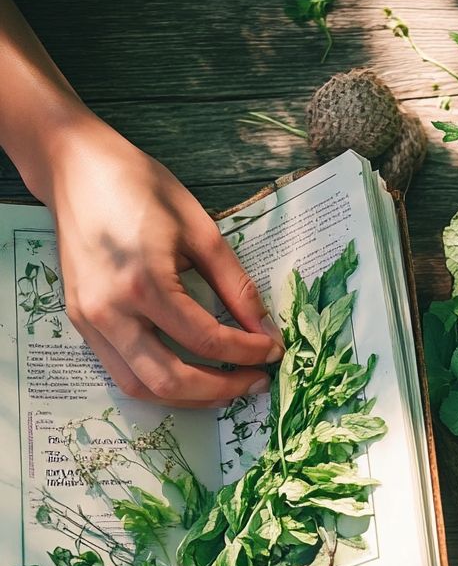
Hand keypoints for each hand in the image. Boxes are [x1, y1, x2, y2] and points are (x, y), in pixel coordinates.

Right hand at [29, 116, 282, 406]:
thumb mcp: (201, 230)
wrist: (76, 168)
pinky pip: (121, 370)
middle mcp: (111, 310)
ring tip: (227, 385)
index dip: (247, 353)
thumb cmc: (140, 189)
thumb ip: (236, 286)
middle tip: (256, 382)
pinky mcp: (80, 321)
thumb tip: (264, 329)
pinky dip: (159, 382)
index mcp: (144, 283)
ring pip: (140, 387)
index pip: (206, 340)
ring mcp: (89, 320)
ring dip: (188, 397)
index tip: (273, 351)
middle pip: (170, 379)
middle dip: (221, 390)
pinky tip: (190, 372)